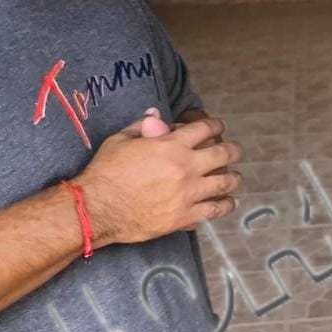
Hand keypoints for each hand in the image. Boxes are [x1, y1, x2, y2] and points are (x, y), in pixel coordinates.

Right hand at [74, 110, 243, 246]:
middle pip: (223, 154)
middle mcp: (186, 167)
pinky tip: (228, 202)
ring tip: (235, 177)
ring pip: (224, 183)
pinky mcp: (184, 216)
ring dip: (233, 178)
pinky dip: (225, 205)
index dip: (215, 126)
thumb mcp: (122, 140)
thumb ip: (142, 126)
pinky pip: (214, 210)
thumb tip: (155, 115)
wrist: (96, 209)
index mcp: (172, 145)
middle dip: (232, 150)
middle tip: (234, 151)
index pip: (205, 129)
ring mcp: (188, 193)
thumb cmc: (106, 171)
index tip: (218, 128)